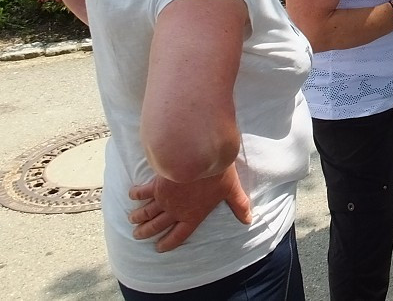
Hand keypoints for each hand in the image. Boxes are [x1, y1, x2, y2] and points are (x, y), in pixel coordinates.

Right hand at [128, 163, 250, 252]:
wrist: (199, 156)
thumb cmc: (217, 173)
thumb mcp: (231, 189)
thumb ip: (239, 205)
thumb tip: (249, 220)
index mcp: (193, 215)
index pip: (179, 234)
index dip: (169, 242)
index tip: (159, 247)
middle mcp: (175, 210)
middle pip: (158, 225)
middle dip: (147, 232)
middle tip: (137, 235)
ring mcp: (164, 199)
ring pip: (147, 212)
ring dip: (139, 217)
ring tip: (132, 221)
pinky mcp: (156, 185)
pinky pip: (143, 193)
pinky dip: (136, 195)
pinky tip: (131, 195)